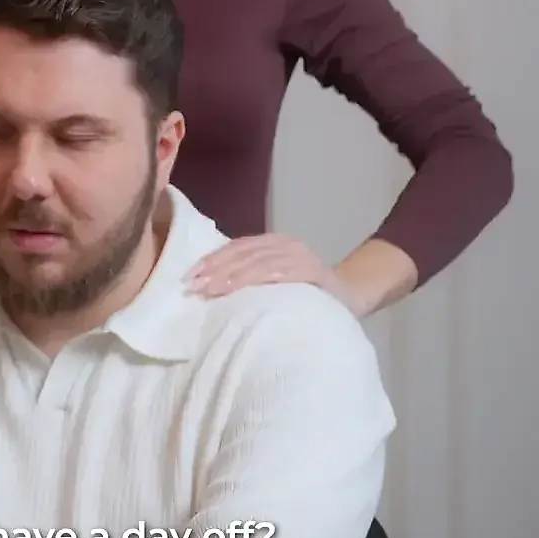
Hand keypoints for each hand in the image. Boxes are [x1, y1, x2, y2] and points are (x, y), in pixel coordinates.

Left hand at [187, 234, 341, 298]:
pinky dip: (259, 280)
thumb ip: (250, 272)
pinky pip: (282, 273)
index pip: (236, 247)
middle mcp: (286, 243)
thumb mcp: (274, 276)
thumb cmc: (303, 290)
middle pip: (243, 254)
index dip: (212, 259)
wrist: (350, 296)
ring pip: (259, 263)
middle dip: (216, 269)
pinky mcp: (314, 272)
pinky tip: (241, 289)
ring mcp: (301, 256)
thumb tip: (207, 281)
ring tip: (210, 290)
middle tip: (193, 286)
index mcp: (273, 241)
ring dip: (232, 277)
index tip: (189, 275)